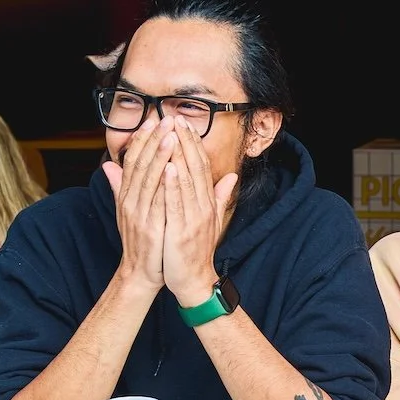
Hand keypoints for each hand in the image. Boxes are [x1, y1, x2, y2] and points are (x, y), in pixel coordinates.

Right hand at [105, 118, 169, 292]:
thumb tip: (108, 165)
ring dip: (159, 155)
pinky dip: (164, 183)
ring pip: (147, 178)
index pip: (132, 161)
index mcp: (127, 195)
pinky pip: (157, 201)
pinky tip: (172, 168)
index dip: (141, 140)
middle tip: (165, 119)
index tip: (152, 121)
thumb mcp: (130, 210)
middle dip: (153, 140)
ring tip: (170, 135)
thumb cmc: (142, 240)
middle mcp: (130, 201)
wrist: (141, 272)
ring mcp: (138, 214)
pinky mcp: (150, 227)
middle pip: (140, 164)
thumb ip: (121, 186)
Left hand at [162, 118, 238, 306]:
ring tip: (171, 133)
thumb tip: (231, 177)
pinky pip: (177, 205)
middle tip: (175, 117)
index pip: (202, 166)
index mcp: (208, 203)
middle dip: (185, 141)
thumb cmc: (196, 250)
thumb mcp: (210, 220)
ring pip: (187, 181)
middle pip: (195, 168)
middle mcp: (204, 207)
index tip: (183, 123)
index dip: (193, 143)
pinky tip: (168, 168)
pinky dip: (173, 186)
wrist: (193, 281)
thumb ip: (219, 197)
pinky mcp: (182, 231)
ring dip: (178, 156)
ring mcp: (194, 219)